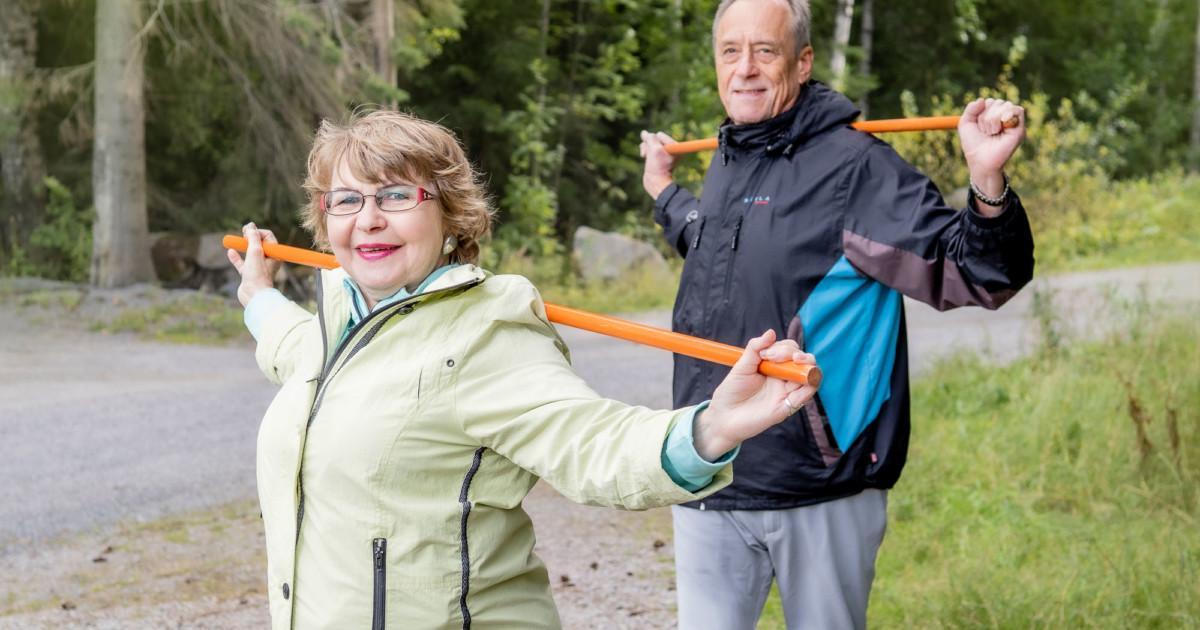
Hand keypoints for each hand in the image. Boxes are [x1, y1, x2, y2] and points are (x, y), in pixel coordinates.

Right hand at [226, 222, 280, 306]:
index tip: (247, 232)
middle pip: (259, 243)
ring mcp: (258, 268)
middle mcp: (268, 260)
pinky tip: (230, 251)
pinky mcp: (249, 275)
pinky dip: (236, 257)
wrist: (254, 295)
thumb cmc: (258, 274)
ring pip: (250, 253)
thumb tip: (251, 226)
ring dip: (243, 245)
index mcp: (274, 254)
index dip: (257, 231)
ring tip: (235, 240)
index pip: (267, 236)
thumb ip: (253, 238)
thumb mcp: (255, 251)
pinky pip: (242, 263)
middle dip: (250, 236)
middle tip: (243, 231)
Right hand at [639, 130, 677, 199]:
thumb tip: (644, 133)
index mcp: (675, 146)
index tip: (656, 153)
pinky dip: (645, 151)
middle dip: (649, 145)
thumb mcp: (655, 150)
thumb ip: (650, 138)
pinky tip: (644, 157)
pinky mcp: (656, 157)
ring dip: (646, 148)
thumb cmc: (658, 167)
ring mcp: (663, 153)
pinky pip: (648, 148)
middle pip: (654, 138)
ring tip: (646, 157)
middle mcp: (670, 149)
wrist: (655, 182)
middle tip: (651, 155)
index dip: (655, 143)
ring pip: (650, 143)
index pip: (660, 135)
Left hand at [693, 330, 818, 460]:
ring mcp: (788, 391)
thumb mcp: (741, 366)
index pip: (790, 349)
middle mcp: (784, 377)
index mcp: (774, 366)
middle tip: (777, 357)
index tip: (765, 354)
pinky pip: (806, 395)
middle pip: (805, 360)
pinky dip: (807, 385)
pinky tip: (794, 383)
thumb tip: (771, 332)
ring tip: (794, 362)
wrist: (724, 416)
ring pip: (811, 375)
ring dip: (807, 367)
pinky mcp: (788, 406)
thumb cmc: (731, 391)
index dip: (784, 347)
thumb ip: (755, 348)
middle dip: (798, 354)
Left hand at [958, 98, 1024, 214]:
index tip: (978, 127)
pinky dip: (1006, 115)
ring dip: (993, 119)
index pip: (989, 102)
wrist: (980, 160)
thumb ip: (971, 108)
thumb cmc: (973, 144)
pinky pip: (1017, 110)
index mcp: (993, 115)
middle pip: (997, 102)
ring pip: (1005, 105)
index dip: (980, 112)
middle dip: (986, 116)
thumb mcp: (966, 124)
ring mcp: (1013, 123)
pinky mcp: (1020, 128)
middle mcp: (1004, 117)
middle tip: (985, 132)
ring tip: (992, 133)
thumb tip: (982, 100)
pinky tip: (999, 127)